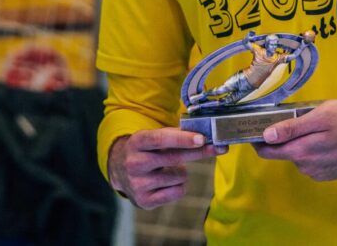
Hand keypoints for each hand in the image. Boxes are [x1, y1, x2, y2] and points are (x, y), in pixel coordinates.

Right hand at [107, 128, 223, 208]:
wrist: (119, 170)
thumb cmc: (146, 150)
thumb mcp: (152, 138)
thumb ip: (175, 135)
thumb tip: (205, 136)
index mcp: (137, 142)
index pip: (161, 139)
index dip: (182, 139)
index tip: (202, 139)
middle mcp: (134, 163)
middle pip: (174, 158)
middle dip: (198, 152)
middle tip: (217, 147)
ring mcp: (138, 184)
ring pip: (179, 177)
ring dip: (183, 172)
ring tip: (169, 169)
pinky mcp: (144, 201)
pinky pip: (177, 192)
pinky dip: (179, 186)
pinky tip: (167, 182)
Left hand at [252, 100, 336, 181]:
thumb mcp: (321, 115)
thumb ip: (292, 127)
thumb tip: (266, 136)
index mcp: (302, 151)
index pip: (266, 150)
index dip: (256, 138)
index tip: (253, 125)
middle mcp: (306, 166)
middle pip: (280, 152)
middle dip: (278, 138)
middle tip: (287, 118)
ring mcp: (317, 173)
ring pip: (295, 155)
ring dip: (297, 143)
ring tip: (313, 127)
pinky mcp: (327, 175)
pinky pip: (309, 161)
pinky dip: (310, 150)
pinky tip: (324, 139)